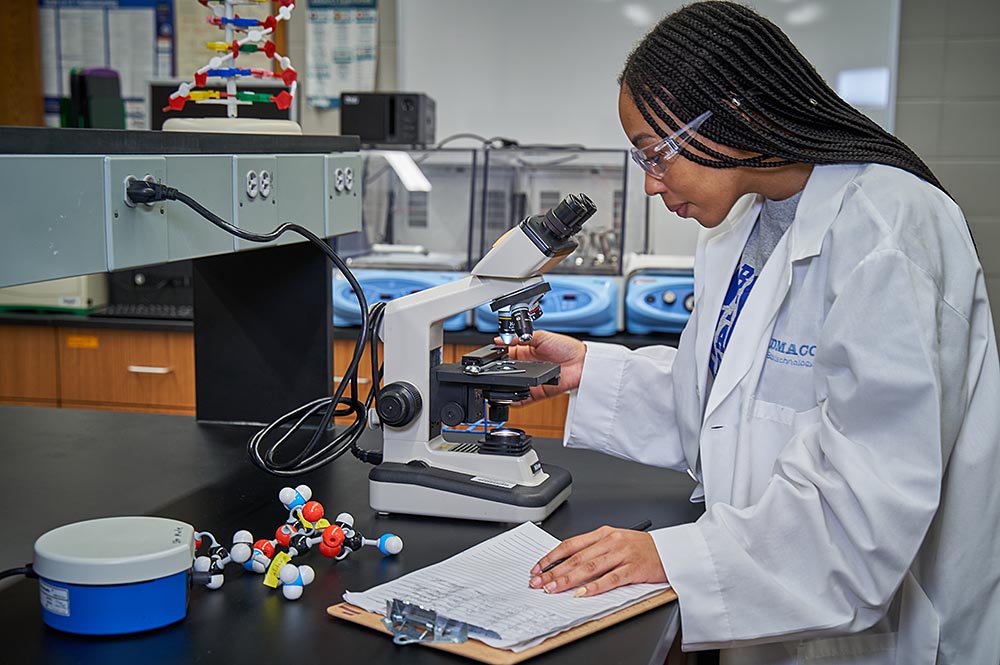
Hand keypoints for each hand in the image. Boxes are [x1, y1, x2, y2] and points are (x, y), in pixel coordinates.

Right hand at [495, 330, 586, 401]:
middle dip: (498, 371)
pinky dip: (515, 400)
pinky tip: (508, 398)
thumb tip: (501, 338)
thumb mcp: (541, 336)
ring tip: (497, 383)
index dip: (497, 356)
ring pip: (512, 385)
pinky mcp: (536, 392)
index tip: (489, 356)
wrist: (582, 363)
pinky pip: (522, 399)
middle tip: (492, 369)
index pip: (505, 354)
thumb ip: (520, 337)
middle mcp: (526, 366)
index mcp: (525, 351)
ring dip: (505, 385)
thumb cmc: (566, 347)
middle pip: (506, 370)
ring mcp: (531, 380)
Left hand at [527, 526, 666, 596]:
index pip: (570, 544)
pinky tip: (584, 593)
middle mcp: (611, 541)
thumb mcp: (615, 542)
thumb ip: (593, 550)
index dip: (551, 557)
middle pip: (576, 557)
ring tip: (553, 589)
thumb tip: (566, 564)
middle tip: (539, 582)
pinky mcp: (634, 568)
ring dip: (569, 579)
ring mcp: (622, 554)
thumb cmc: (642, 548)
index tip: (538, 568)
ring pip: (590, 567)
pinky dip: (596, 586)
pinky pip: (612, 578)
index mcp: (603, 533)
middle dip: (554, 571)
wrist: (671, 550)